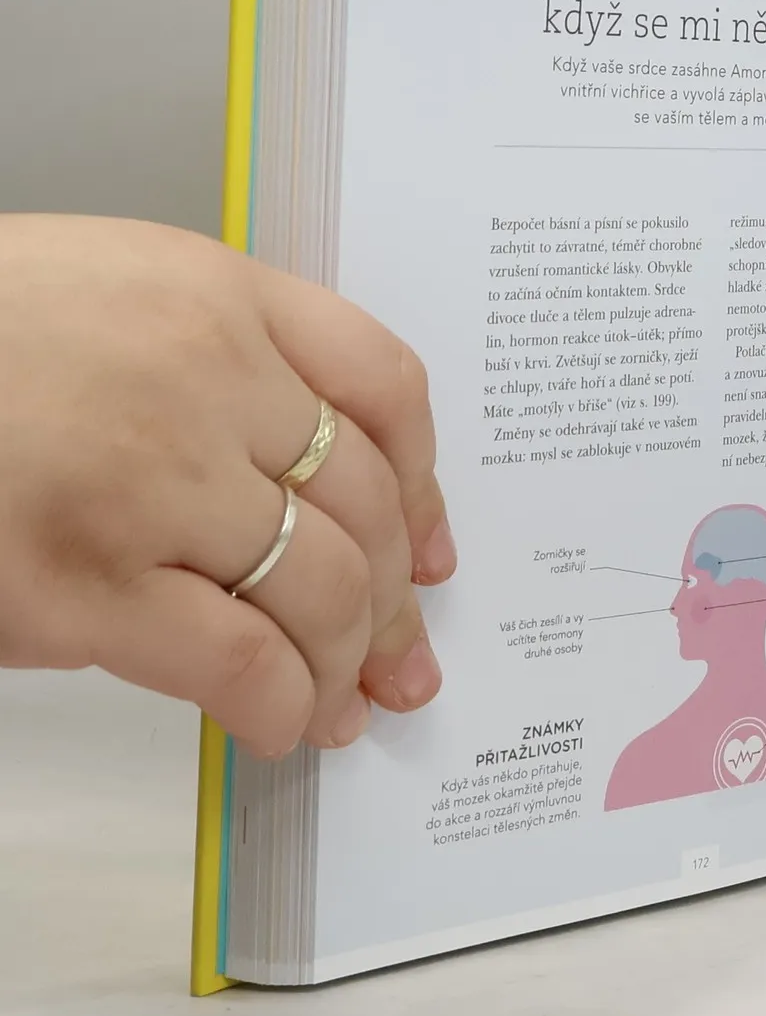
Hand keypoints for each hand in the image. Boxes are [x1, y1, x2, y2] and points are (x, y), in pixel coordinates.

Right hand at [0, 216, 454, 756]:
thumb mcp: (100, 292)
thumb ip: (215, 362)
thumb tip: (305, 487)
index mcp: (212, 293)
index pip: (384, 384)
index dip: (428, 484)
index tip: (433, 547)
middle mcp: (203, 379)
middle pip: (367, 501)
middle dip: (399, 600)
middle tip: (402, 656)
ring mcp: (147, 483)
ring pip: (323, 586)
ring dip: (352, 662)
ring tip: (347, 703)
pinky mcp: (82, 585)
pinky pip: (241, 660)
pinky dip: (282, 704)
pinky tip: (282, 724)